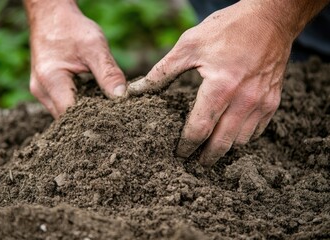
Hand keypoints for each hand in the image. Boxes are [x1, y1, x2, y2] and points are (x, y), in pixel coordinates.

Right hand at [27, 1, 125, 117]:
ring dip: (85, 114)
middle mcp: (41, 90)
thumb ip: (108, 73)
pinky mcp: (46, 91)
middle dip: (90, 121)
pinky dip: (80, 106)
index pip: (73, 114)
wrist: (51, 16)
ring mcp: (41, 92)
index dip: (93, 121)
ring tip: (105, 111)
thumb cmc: (71, 28)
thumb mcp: (95, 47)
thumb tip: (121, 97)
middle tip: (113, 120)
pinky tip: (95, 102)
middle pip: (68, 118)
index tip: (114, 121)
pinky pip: (64, 106)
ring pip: (65, 115)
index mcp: (51, 80)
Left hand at [127, 2, 292, 166]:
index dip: (187, 146)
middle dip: (206, 157)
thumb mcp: (189, 45)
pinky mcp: (273, 101)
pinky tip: (230, 135)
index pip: (199, 129)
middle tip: (195, 163)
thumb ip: (162, 72)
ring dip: (224, 149)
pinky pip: (257, 131)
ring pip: (241, 141)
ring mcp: (262, 102)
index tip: (179, 154)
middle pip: (222, 143)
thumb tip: (137, 90)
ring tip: (211, 151)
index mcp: (221, 87)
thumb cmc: (227, 28)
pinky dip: (242, 138)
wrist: (270, 18)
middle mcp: (244, 100)